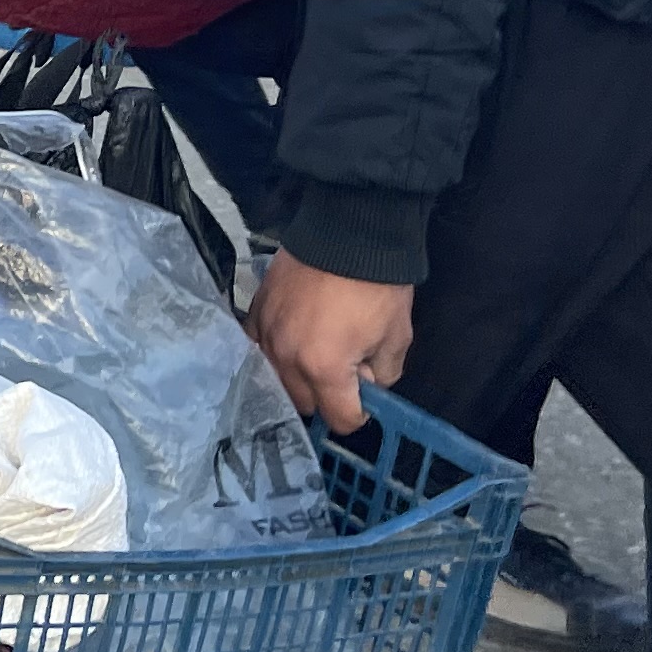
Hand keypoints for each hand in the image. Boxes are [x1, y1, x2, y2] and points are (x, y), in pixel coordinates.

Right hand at [249, 253, 413, 431]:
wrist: (348, 232)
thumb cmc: (378, 287)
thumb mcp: (397, 338)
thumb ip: (382, 376)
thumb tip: (365, 384)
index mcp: (325, 368)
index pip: (340, 420)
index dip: (359, 414)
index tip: (366, 398)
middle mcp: (287, 359)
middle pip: (304, 405)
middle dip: (326, 397)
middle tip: (344, 371)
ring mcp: (266, 335)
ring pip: (277, 380)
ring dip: (299, 376)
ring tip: (317, 352)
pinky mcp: (255, 313)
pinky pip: (259, 349)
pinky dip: (276, 351)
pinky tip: (294, 337)